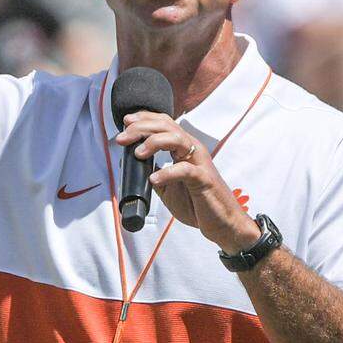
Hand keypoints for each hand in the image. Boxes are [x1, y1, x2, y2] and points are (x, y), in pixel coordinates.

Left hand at [116, 112, 259, 253]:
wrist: (221, 224)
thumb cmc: (196, 204)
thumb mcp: (167, 187)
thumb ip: (153, 173)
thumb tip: (129, 165)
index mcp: (184, 149)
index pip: (164, 123)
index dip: (145, 118)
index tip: (126, 121)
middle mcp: (192, 150)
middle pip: (166, 126)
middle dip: (141, 128)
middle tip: (122, 138)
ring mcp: (199, 163)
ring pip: (177, 139)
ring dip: (153, 142)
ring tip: (138, 153)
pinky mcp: (204, 179)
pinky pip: (185, 170)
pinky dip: (167, 172)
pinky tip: (154, 178)